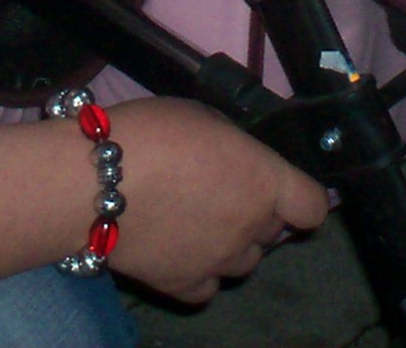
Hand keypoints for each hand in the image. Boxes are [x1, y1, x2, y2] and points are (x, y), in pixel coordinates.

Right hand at [96, 99, 330, 303]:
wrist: (93, 182)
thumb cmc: (151, 134)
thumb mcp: (204, 118)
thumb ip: (233, 146)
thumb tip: (238, 158)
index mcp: (264, 181)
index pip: (313, 205)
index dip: (304, 197)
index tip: (288, 189)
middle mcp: (251, 226)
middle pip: (274, 229)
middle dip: (257, 212)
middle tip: (224, 192)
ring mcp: (219, 261)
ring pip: (245, 261)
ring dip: (232, 243)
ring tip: (199, 222)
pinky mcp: (184, 284)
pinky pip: (208, 286)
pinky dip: (202, 272)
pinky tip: (183, 251)